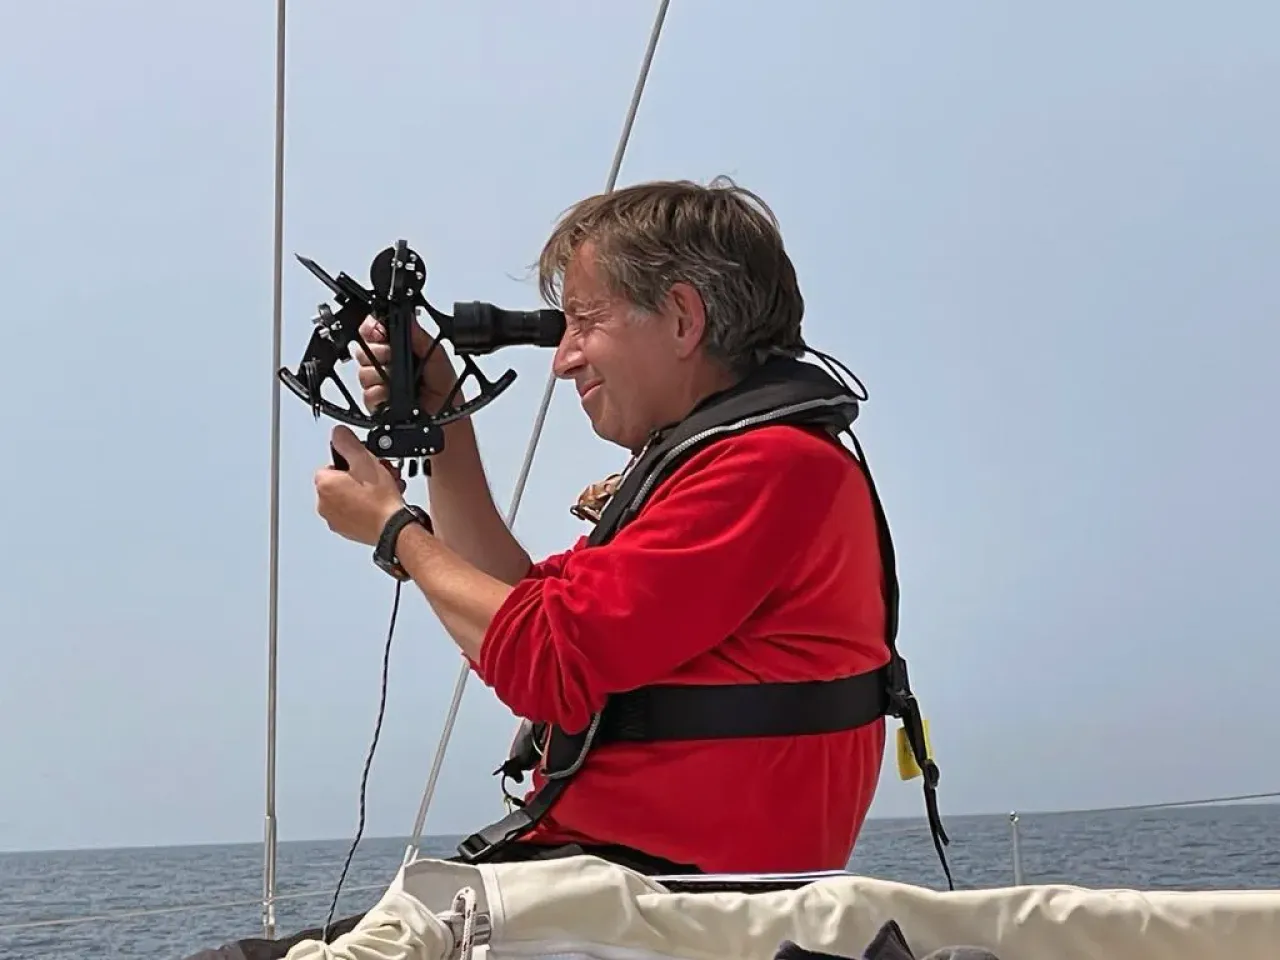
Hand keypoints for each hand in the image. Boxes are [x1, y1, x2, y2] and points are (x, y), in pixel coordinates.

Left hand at [315, 426, 407, 545]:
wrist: (393, 528)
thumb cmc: (379, 500)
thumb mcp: (364, 459)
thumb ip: (347, 442)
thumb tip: (338, 434)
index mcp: (324, 485)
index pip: (332, 463)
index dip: (351, 461)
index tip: (365, 464)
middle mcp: (324, 504)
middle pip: (340, 480)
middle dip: (359, 477)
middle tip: (376, 477)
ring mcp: (335, 519)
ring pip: (348, 496)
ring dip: (364, 491)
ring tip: (381, 491)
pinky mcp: (347, 530)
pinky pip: (354, 512)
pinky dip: (365, 507)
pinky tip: (380, 504)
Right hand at [352, 314, 460, 413]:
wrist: (446, 415)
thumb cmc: (445, 386)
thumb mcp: (437, 356)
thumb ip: (421, 337)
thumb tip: (409, 319)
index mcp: (399, 348)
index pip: (374, 332)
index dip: (372, 330)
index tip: (378, 333)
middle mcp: (386, 364)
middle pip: (363, 351)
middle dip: (378, 353)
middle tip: (392, 358)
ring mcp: (379, 383)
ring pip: (363, 372)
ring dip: (380, 375)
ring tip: (398, 380)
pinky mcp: (375, 402)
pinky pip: (367, 394)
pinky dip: (380, 394)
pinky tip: (392, 394)